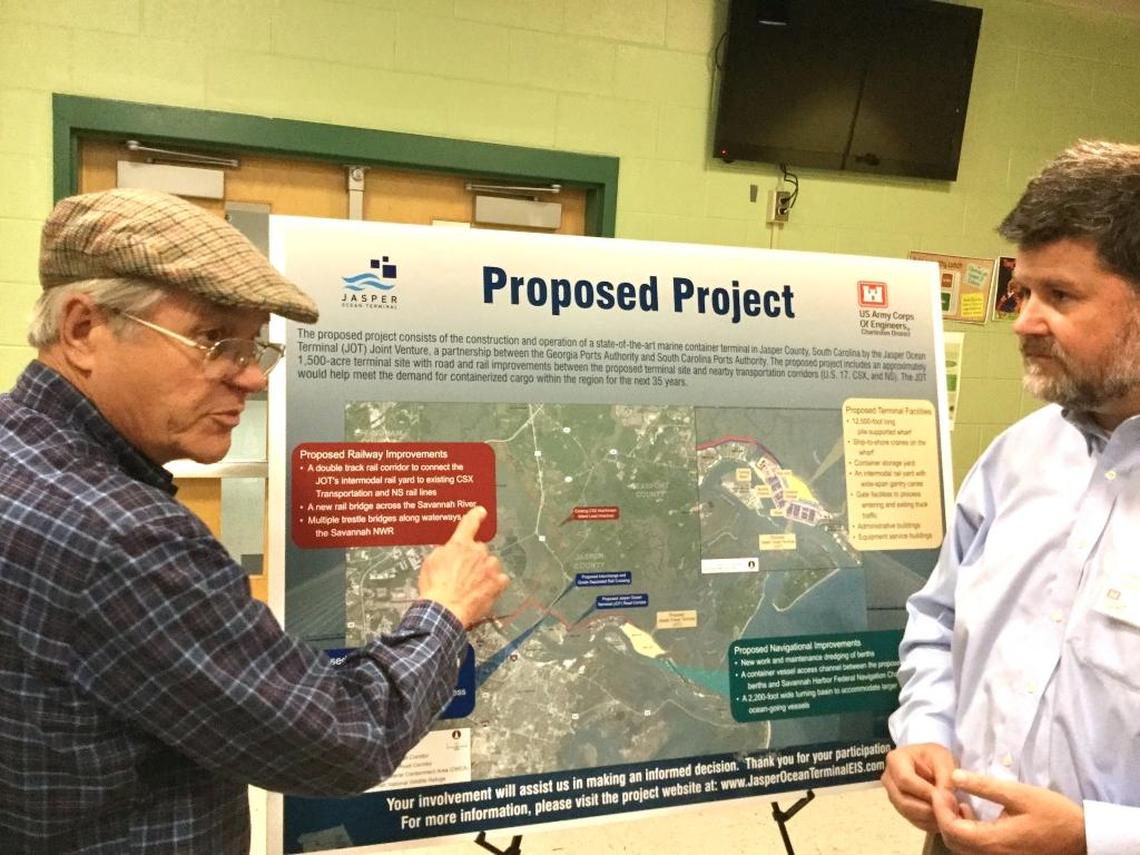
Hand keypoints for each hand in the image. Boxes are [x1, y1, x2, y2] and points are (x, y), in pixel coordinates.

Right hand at [417, 506, 508, 628]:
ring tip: (472, 585)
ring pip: (491, 563)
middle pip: (480, 548)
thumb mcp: (430, 562)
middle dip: (474, 558)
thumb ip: (444, 551)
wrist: (444, 610)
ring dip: (484, 571)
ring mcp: (490, 567)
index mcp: (460, 544)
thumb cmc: (435, 589)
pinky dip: (495, 583)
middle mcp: (478, 552)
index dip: (476, 515)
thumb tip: (448, 549)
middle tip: (463, 573)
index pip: (470, 522)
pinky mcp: (497, 583)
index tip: (481, 512)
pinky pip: (501, 578)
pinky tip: (484, 590)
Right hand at [882, 743, 956, 831]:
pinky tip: (943, 816)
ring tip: (948, 813)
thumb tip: (946, 799)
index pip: (905, 780)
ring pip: (908, 813)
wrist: (930, 763)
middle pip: (904, 800)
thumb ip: (946, 778)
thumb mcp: (944, 759)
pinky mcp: (900, 808)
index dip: (925, 791)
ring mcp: (892, 795)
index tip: (945, 796)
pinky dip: (929, 823)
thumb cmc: (935, 757)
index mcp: (895, 760)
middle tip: (950, 809)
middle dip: (928, 808)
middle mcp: (888, 779)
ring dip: (930, 817)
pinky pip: (913, 820)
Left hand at [932, 770, 1085, 854]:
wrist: (1084, 839)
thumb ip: (985, 786)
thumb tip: (955, 776)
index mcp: (994, 841)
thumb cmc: (1054, 814)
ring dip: (954, 825)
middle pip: (953, 842)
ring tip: (957, 801)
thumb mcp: (1019, 794)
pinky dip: (967, 833)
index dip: (940, 809)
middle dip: (943, 817)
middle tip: (945, 793)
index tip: (940, 789)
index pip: (952, 830)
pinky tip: (972, 814)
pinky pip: (977, 850)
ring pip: (964, 848)